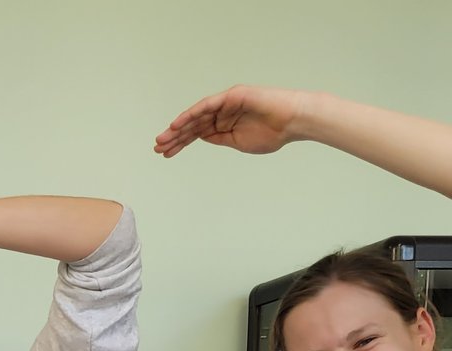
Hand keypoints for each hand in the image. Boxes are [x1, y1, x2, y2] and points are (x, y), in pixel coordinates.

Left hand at [154, 85, 311, 158]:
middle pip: (193, 125)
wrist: (293, 122)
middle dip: (174, 137)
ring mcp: (226, 103)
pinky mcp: (232, 96)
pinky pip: (207, 106)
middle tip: (157, 148)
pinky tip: (177, 124)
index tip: (165, 153)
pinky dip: (191, 114)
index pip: (197, 134)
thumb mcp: (238, 143)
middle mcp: (223, 112)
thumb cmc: (273, 133)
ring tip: (163, 139)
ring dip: (179, 128)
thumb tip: (201, 137)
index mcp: (224, 124)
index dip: (180, 143)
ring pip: (197, 116)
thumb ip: (219, 139)